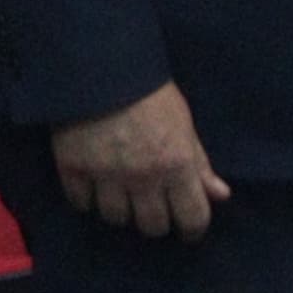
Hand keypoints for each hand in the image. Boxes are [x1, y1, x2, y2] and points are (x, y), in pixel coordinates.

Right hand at [49, 81, 227, 239]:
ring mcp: (105, 175)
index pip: (192, 218)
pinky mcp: (72, 168)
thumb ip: (199, 163)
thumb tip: (220, 195)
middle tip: (151, 209)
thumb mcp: (184, 123)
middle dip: (155, 221)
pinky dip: (86, 199)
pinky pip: (80, 202)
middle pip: (152, 226)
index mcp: (176, 166)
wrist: (99, 64)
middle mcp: (143, 178)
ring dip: (120, 210)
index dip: (192, 229)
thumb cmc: (150, 91)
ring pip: (116, 218)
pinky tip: (91, 187)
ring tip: (119, 196)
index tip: (187, 228)